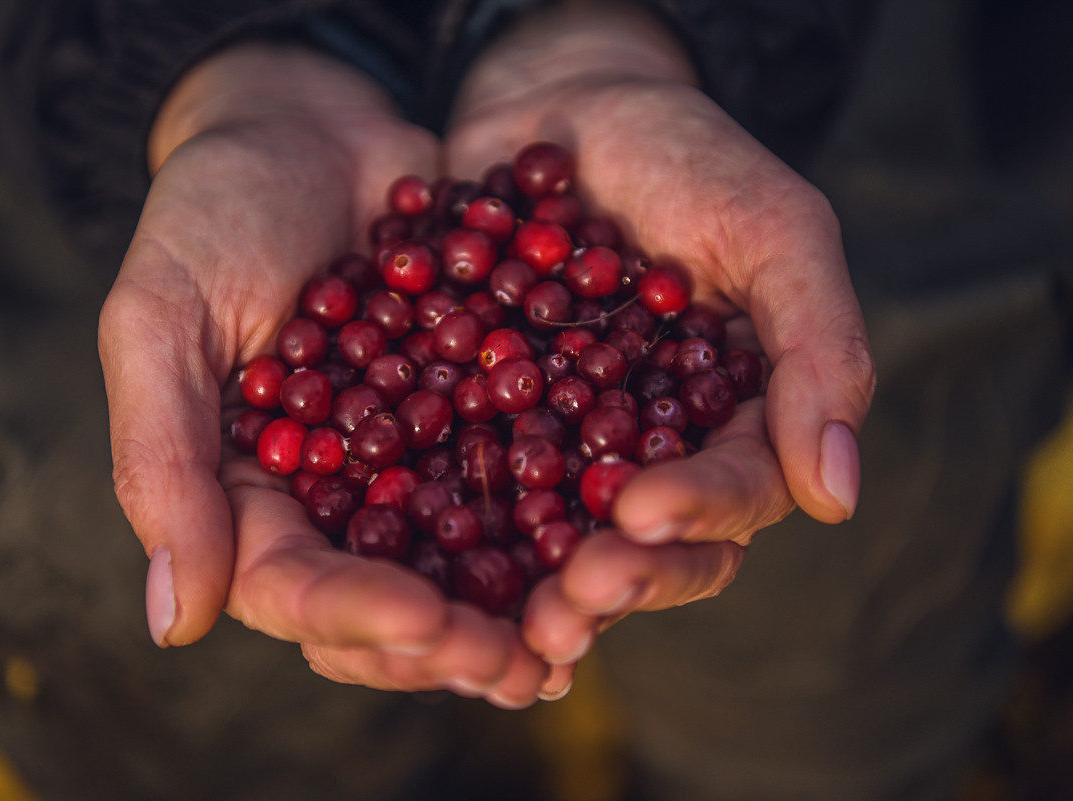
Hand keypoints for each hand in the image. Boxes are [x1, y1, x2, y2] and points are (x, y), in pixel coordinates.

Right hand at [98, 44, 566, 705]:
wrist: (312, 123)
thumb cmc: (215, 208)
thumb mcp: (162, 318)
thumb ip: (162, 460)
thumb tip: (174, 624)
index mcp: (248, 492)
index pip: (293, 586)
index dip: (357, 616)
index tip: (426, 624)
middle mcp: (336, 496)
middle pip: (390, 598)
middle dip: (451, 639)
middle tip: (520, 663)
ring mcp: (412, 459)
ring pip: (465, 559)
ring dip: (521, 605)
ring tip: (579, 632)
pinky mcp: (479, 412)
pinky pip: (524, 475)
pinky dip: (567, 514)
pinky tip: (619, 541)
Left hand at [444, 2, 876, 663]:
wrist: (562, 103)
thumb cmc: (685, 154)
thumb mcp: (774, 229)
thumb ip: (820, 348)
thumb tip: (838, 499)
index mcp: (731, 419)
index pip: (735, 492)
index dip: (696, 513)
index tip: (641, 514)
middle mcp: (650, 450)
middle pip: (645, 543)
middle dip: (614, 579)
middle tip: (566, 604)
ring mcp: (564, 443)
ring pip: (557, 536)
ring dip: (531, 582)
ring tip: (506, 616)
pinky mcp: (484, 424)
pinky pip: (468, 480)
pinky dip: (447, 516)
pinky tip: (414, 545)